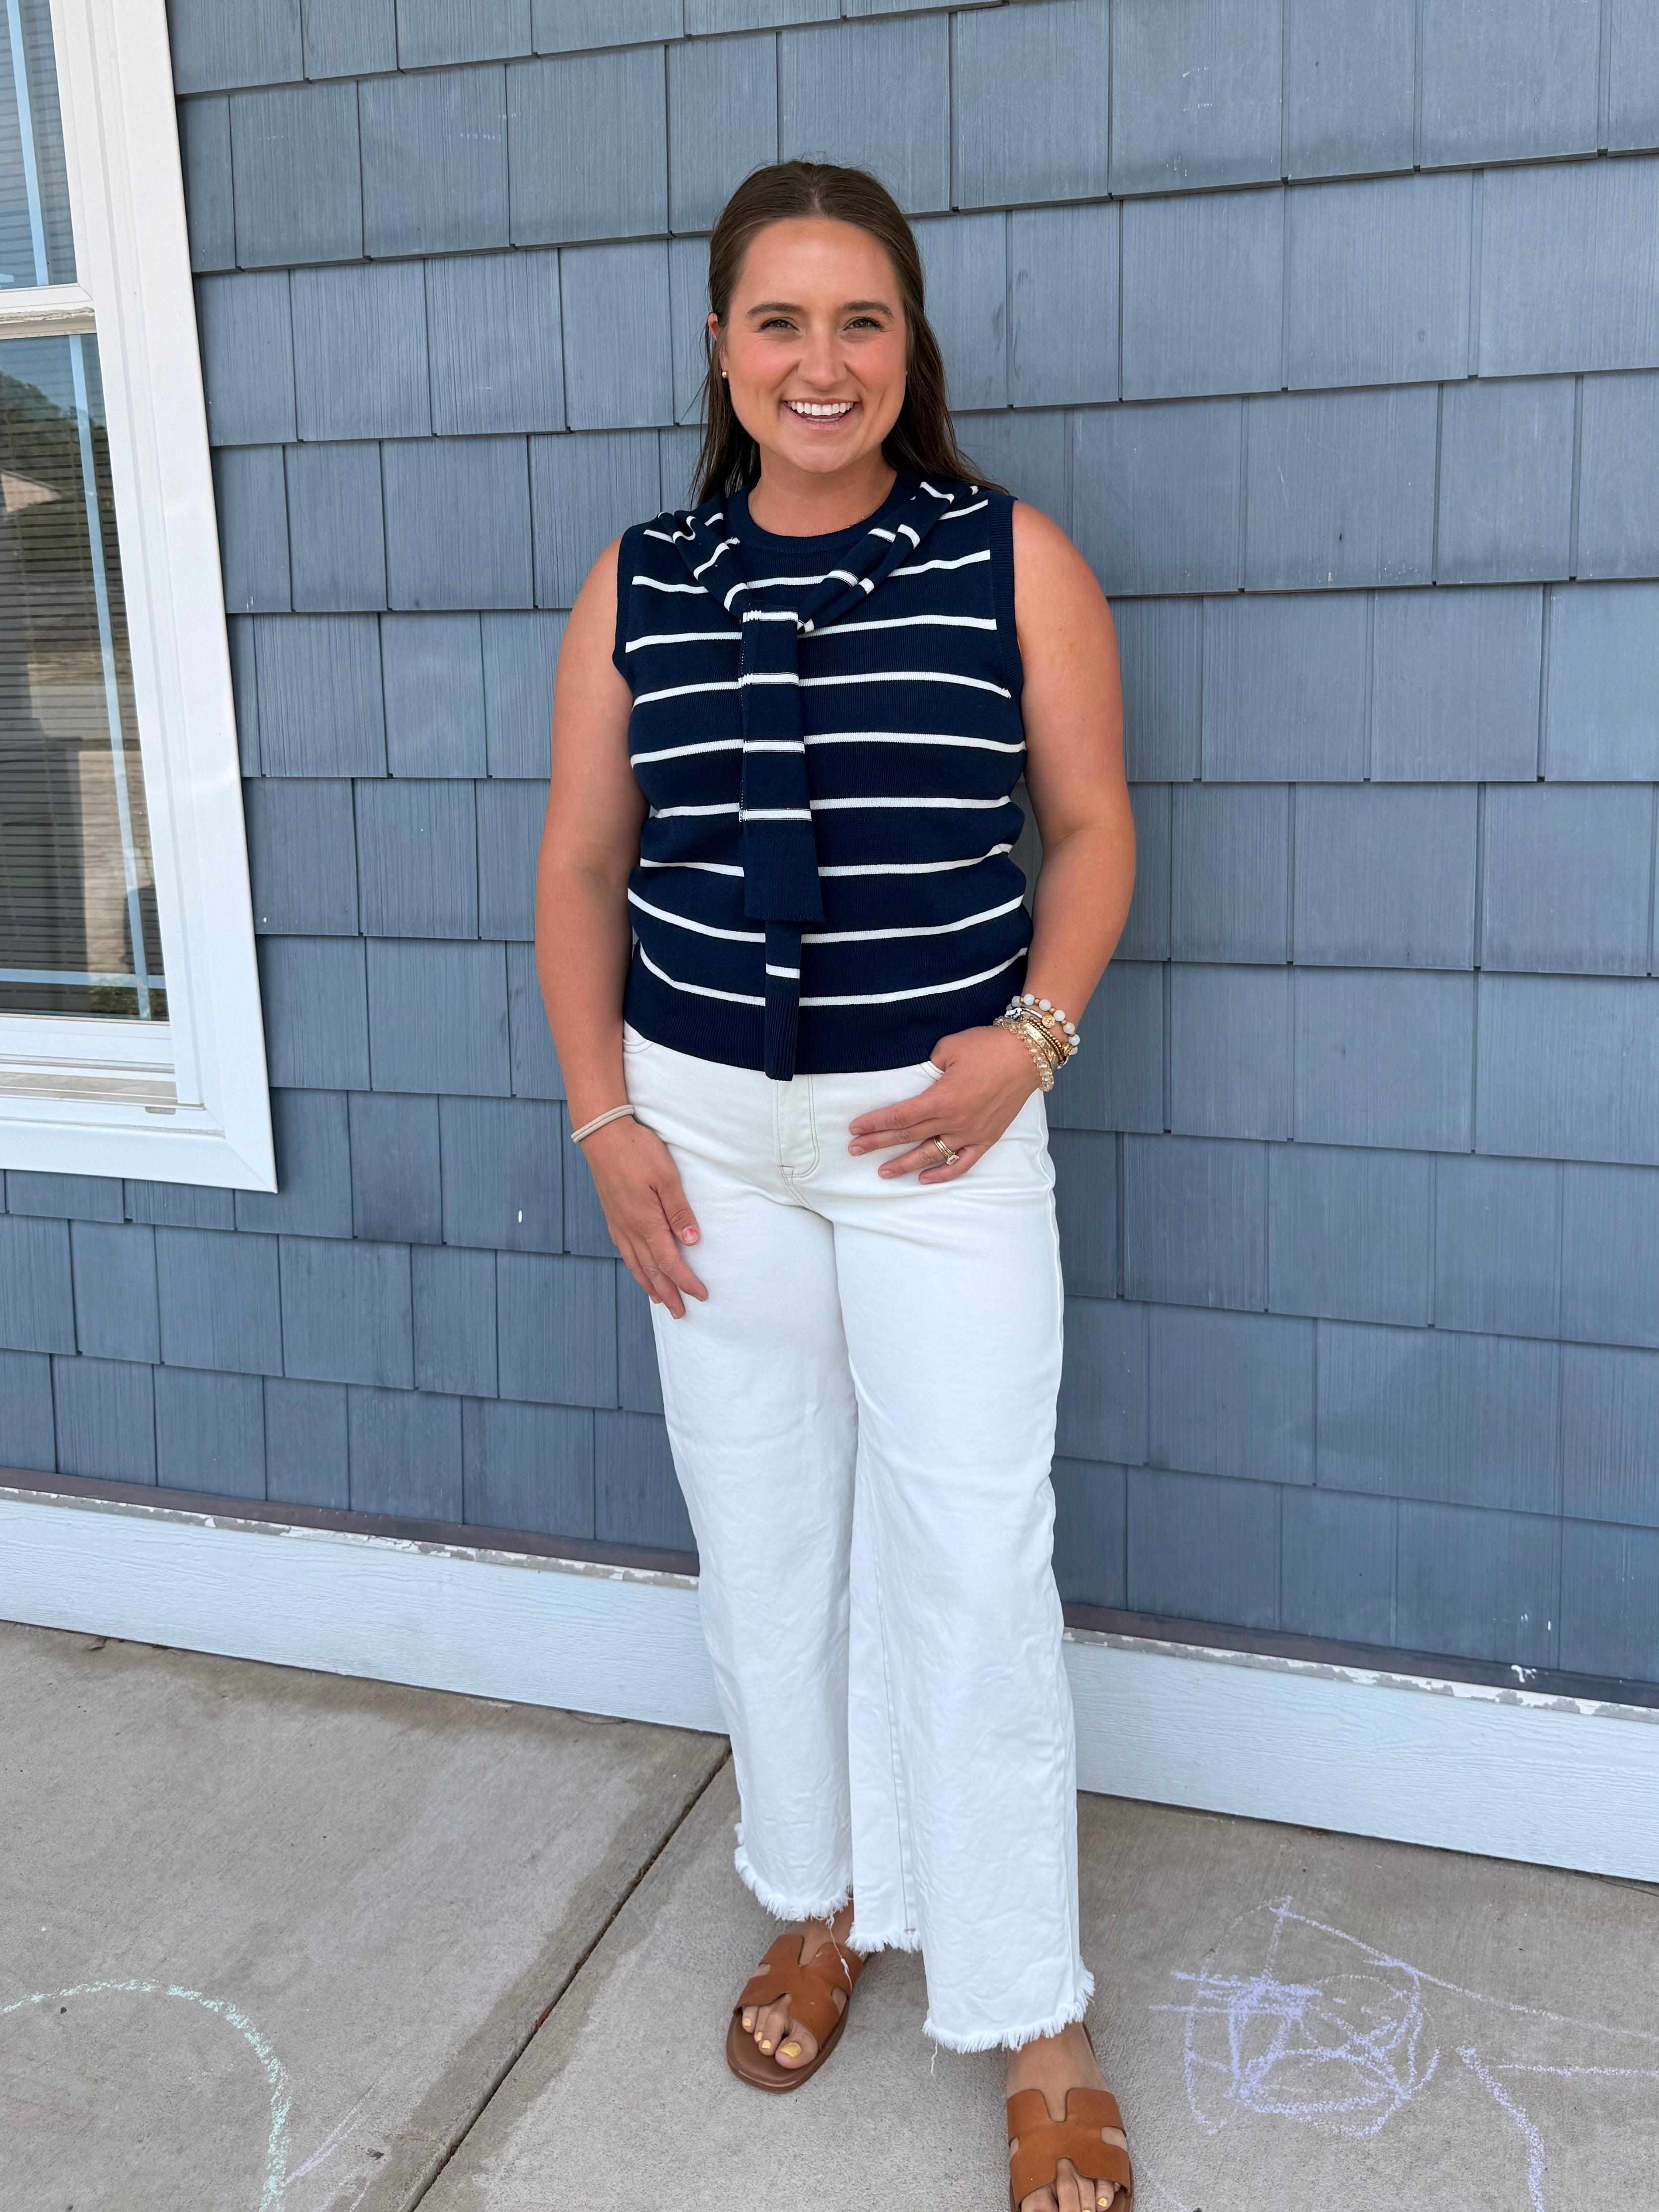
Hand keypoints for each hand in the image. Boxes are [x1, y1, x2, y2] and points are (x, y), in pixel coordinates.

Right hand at [580, 1116, 706, 1317]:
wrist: (602, 1136)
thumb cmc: (637, 1151)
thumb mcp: (666, 1177)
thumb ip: (679, 1210)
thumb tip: (691, 1241)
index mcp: (646, 1222)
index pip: (669, 1262)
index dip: (685, 1281)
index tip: (701, 1295)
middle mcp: (630, 1229)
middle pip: (651, 1271)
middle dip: (667, 1293)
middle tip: (680, 1313)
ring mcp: (618, 1224)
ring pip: (635, 1264)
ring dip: (649, 1285)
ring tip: (660, 1300)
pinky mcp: (612, 1216)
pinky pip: (624, 1251)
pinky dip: (634, 1267)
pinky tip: (638, 1270)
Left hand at [846, 1024, 1042, 1182]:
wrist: (1027, 1055)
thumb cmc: (987, 1046)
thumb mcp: (948, 1048)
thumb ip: (926, 1067)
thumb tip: (916, 1080)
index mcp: (941, 1099)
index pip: (899, 1116)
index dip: (874, 1123)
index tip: (854, 1129)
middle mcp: (954, 1121)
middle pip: (908, 1137)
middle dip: (877, 1144)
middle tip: (854, 1151)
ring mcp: (971, 1133)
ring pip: (931, 1154)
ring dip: (904, 1165)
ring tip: (882, 1172)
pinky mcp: (987, 1138)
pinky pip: (963, 1163)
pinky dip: (943, 1173)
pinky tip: (925, 1178)